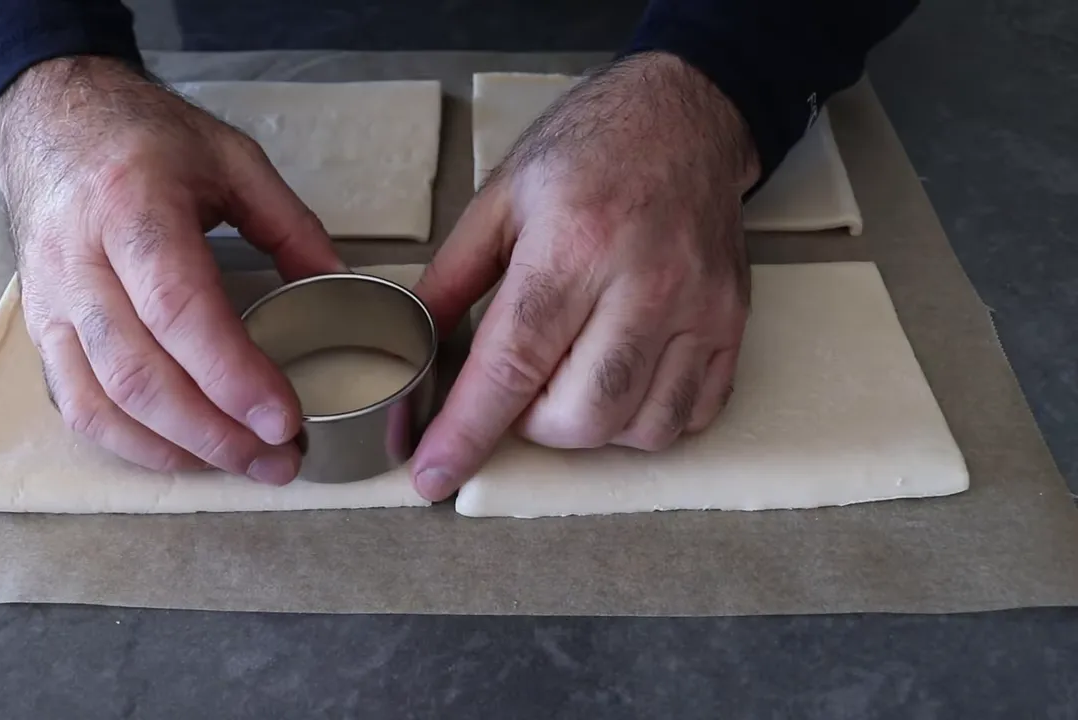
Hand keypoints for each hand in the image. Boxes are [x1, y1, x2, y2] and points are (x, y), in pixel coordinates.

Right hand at [0, 56, 344, 482]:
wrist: (49, 121)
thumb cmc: (142, 137)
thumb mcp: (231, 157)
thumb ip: (290, 225)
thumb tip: (344, 287)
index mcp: (133, 206)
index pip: (179, 308)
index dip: (232, 374)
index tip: (285, 418)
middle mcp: (79, 260)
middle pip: (138, 373)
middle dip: (214, 433)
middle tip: (279, 459)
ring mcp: (51, 302)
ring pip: (101, 402)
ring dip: (176, 451)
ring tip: (243, 465)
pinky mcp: (40, 329)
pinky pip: (75, 406)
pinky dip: (129, 444)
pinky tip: (183, 454)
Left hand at [411, 52, 760, 500]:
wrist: (685, 117)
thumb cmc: (586, 152)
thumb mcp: (500, 199)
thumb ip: (451, 280)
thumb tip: (411, 349)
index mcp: (573, 244)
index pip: (513, 364)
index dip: (467, 430)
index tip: (433, 473)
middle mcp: (644, 282)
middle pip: (579, 416)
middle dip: (531, 426)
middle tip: (521, 386)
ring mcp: (699, 309)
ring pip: (638, 430)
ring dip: (589, 427)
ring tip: (573, 376)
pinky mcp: (733, 325)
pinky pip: (690, 416)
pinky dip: (645, 419)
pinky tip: (622, 377)